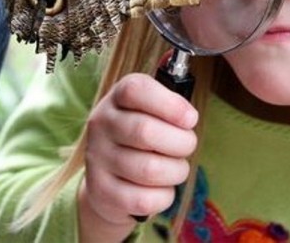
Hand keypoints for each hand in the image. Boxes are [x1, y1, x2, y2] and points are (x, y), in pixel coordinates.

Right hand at [77, 73, 198, 242]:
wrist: (109, 174)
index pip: (136, 90)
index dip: (170, 104)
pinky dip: (164, 196)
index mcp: (118, 97)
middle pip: (145, 131)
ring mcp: (98, 158)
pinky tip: (163, 188)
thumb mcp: (152, 109)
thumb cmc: (143, 133)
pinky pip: (143, 199)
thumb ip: (170, 105)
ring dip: (176, 171)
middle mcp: (102, 123)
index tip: (191, 118)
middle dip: (181, 142)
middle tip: (188, 145)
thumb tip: (188, 117)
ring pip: (149, 169)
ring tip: (176, 167)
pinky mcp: (100, 192)